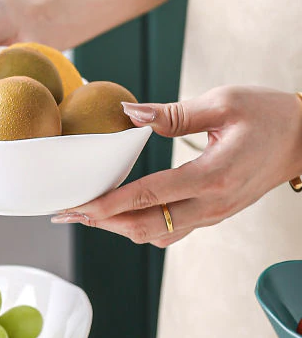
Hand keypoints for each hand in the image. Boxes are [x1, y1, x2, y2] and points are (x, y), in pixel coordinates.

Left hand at [51, 86, 301, 246]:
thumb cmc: (269, 115)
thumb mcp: (223, 102)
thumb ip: (172, 114)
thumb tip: (129, 114)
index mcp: (213, 176)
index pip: (148, 197)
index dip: (107, 204)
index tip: (76, 207)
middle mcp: (212, 204)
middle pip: (145, 226)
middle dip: (102, 222)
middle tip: (67, 213)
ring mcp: (214, 214)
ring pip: (156, 234)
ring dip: (119, 227)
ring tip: (86, 213)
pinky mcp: (214, 215)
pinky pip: (171, 232)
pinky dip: (141, 227)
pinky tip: (121, 214)